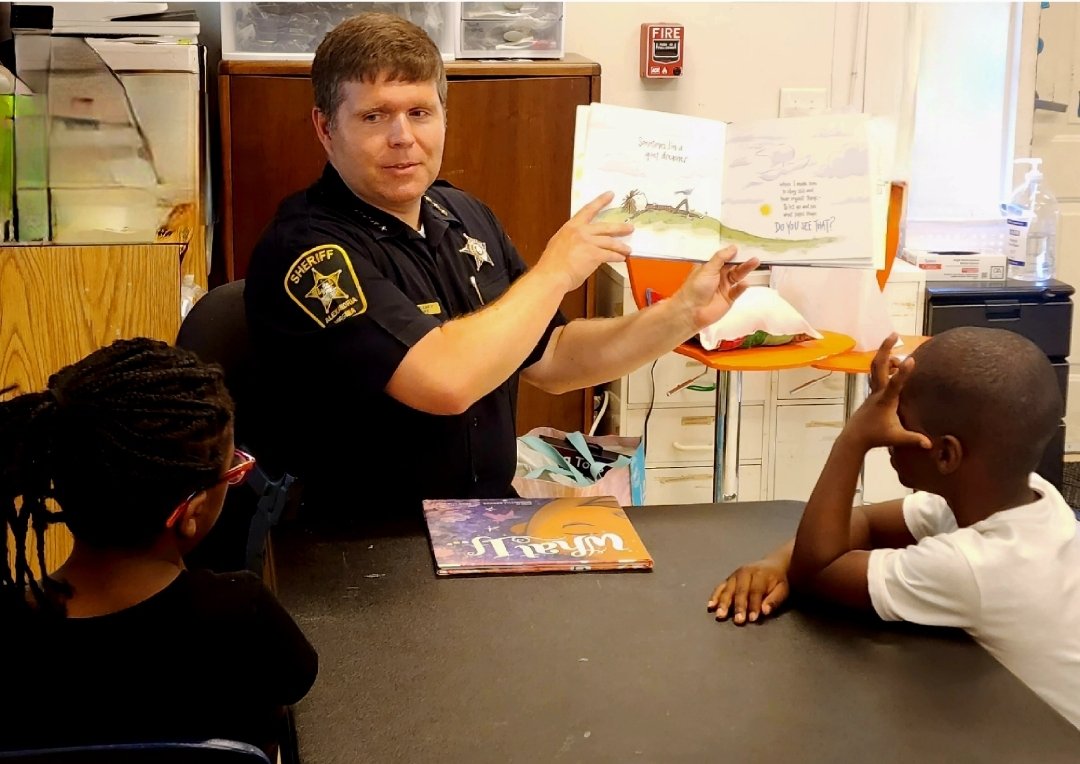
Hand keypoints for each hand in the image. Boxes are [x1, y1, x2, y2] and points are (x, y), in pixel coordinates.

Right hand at [534, 191, 633, 292]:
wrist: (551, 275)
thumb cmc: (551, 265)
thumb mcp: (558, 244)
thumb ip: (571, 240)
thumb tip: (579, 244)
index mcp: (570, 227)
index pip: (588, 210)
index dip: (600, 201)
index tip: (610, 195)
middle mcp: (580, 232)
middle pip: (605, 226)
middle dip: (619, 227)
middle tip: (630, 227)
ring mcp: (588, 242)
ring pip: (610, 242)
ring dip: (621, 246)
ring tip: (628, 249)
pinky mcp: (594, 255)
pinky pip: (609, 255)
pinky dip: (617, 257)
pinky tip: (621, 259)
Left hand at [673, 246, 759, 331]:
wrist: (691, 311)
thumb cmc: (694, 289)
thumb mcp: (707, 268)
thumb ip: (721, 258)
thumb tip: (732, 248)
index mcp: (710, 268)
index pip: (725, 258)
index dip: (734, 253)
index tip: (744, 247)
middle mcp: (718, 276)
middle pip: (734, 266)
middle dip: (743, 261)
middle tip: (753, 255)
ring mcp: (724, 287)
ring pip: (738, 276)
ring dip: (746, 270)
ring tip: (754, 262)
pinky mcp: (728, 298)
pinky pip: (738, 291)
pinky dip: (742, 287)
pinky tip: (745, 282)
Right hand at [707, 558, 788, 624]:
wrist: (772, 564)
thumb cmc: (778, 581)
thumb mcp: (782, 589)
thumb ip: (774, 600)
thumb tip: (765, 611)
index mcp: (759, 575)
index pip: (756, 592)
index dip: (754, 606)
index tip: (753, 619)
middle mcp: (745, 573)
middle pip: (740, 591)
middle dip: (738, 606)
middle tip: (737, 620)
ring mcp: (735, 575)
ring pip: (728, 589)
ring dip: (723, 603)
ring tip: (720, 614)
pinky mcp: (729, 578)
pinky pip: (720, 587)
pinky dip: (715, 596)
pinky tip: (711, 605)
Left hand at [843, 333, 932, 451]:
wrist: (854, 437)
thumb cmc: (875, 436)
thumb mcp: (896, 438)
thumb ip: (912, 439)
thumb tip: (930, 445)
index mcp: (885, 401)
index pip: (895, 384)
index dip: (903, 372)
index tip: (912, 359)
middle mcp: (877, 391)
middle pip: (879, 365)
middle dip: (885, 348)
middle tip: (893, 334)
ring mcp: (873, 390)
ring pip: (877, 367)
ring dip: (886, 355)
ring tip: (903, 357)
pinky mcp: (872, 391)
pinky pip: (878, 373)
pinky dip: (886, 365)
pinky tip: (895, 366)